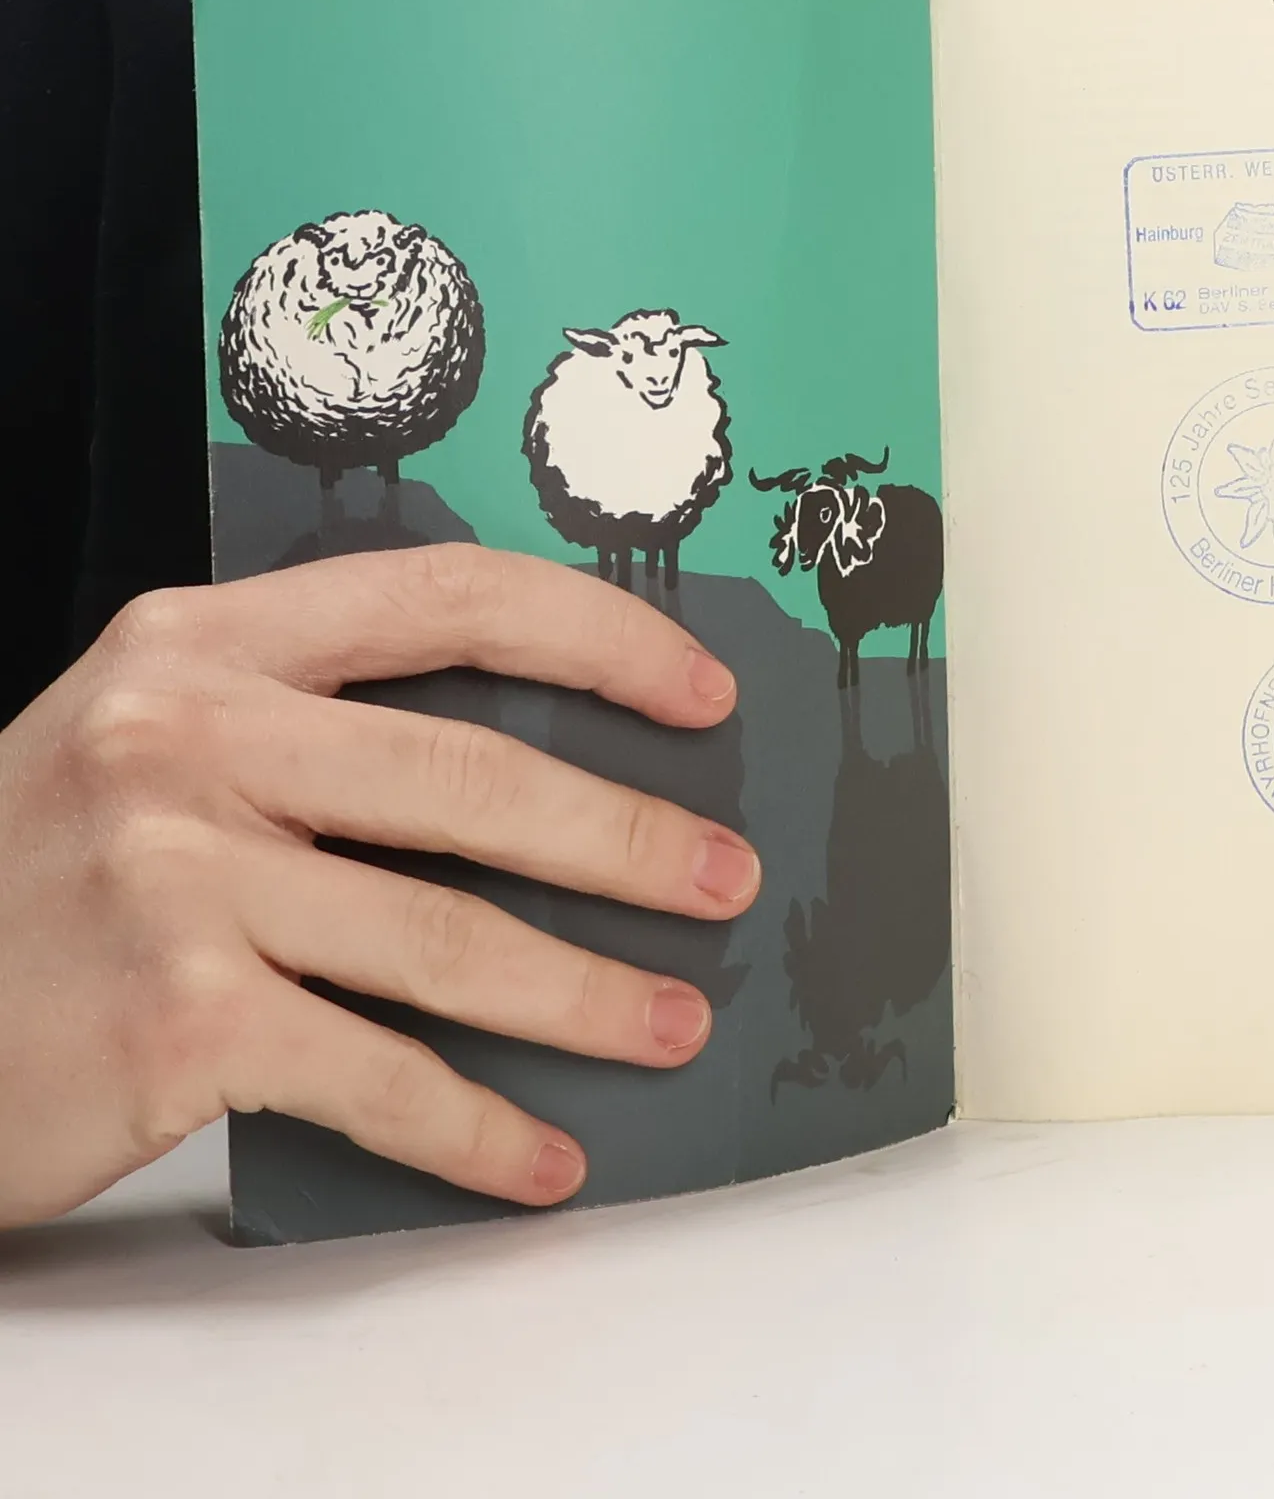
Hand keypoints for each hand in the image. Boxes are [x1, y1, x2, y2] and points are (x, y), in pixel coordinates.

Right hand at [0, 545, 757, 1229]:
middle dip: (626, 836)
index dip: (599, 635)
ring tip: (673, 1022)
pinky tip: (539, 1155)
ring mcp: (175, 876)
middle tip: (725, 879)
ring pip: (445, 934)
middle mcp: (187, 735)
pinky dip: (471, 1127)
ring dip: (583, 993)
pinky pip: (372, 1073)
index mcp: (206, 643)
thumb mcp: (155, 750)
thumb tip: (545, 790)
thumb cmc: (39, 880)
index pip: (448, 597)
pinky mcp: (171, 1020)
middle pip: (473, 774)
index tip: (701, 692)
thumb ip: (315, 732)